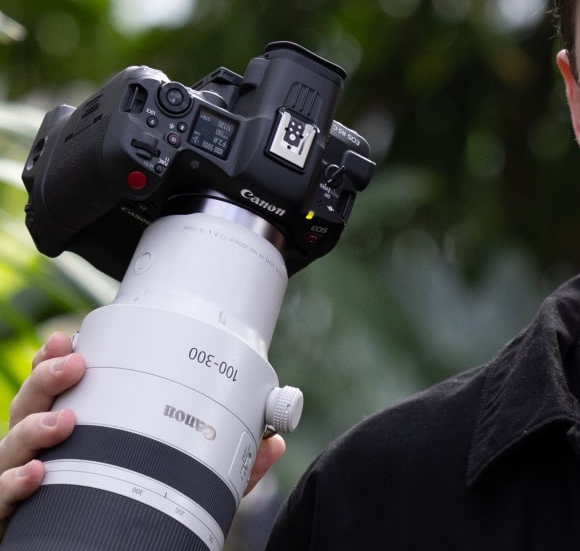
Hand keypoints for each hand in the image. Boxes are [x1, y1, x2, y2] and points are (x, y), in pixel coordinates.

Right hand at [0, 332, 286, 539]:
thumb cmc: (124, 521)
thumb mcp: (180, 490)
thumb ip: (221, 470)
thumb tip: (272, 444)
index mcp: (70, 439)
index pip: (57, 393)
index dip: (55, 363)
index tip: (68, 339)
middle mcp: (38, 458)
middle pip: (26, 408)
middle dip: (46, 380)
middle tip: (75, 364)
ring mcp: (18, 489)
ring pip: (9, 449)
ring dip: (33, 431)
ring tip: (65, 422)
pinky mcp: (11, 524)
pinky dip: (12, 487)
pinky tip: (35, 477)